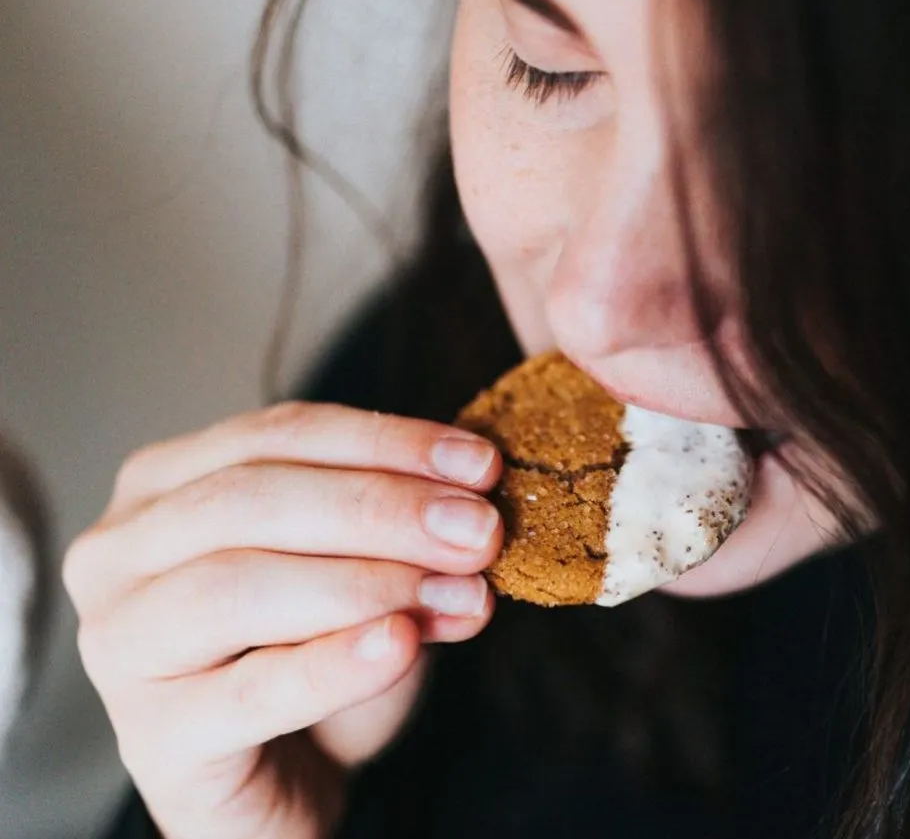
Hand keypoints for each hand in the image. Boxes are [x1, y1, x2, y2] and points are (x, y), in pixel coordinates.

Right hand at [63, 403, 503, 838]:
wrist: (283, 783)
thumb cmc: (314, 654)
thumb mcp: (370, 576)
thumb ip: (406, 538)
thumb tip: (468, 516)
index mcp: (163, 484)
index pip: (279, 434)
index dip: (388, 442)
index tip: (481, 462)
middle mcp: (119, 554)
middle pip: (251, 500)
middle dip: (381, 508)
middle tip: (478, 530)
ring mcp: (120, 646)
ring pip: (236, 586)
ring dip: (366, 581)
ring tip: (461, 592)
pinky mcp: (153, 739)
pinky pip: (251, 691)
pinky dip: (335, 663)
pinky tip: (401, 643)